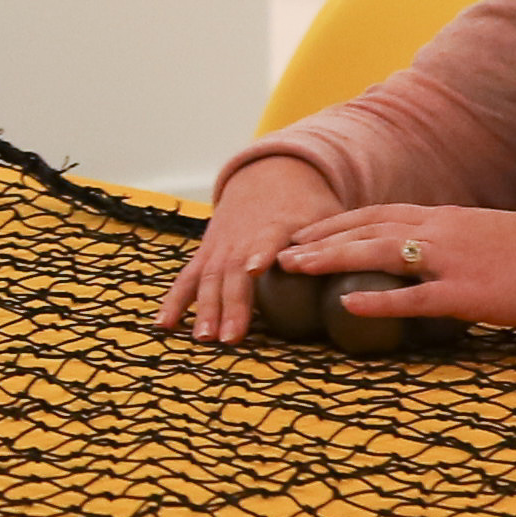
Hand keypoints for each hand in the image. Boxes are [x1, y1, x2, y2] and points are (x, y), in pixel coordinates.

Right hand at [157, 156, 340, 342]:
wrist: (266, 178)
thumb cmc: (306, 204)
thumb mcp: (327, 214)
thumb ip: (334, 241)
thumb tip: (351, 270)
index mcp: (274, 226)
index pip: (266, 241)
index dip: (260, 254)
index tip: (255, 269)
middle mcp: (240, 239)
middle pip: (232, 272)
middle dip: (230, 304)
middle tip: (229, 336)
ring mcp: (219, 248)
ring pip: (208, 279)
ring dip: (203, 309)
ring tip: (204, 338)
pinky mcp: (206, 255)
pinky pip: (187, 280)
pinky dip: (174, 302)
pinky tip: (164, 325)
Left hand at [273, 199, 515, 331]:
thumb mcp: (485, 237)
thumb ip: (449, 242)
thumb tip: (422, 258)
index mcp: (444, 218)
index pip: (376, 214)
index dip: (334, 224)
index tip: (301, 233)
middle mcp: (440, 231)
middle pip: (365, 229)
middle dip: (318, 240)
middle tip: (278, 253)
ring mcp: (451, 260)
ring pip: (378, 253)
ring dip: (330, 259)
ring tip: (293, 269)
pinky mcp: (468, 293)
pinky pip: (414, 297)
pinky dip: (377, 300)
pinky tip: (345, 305)